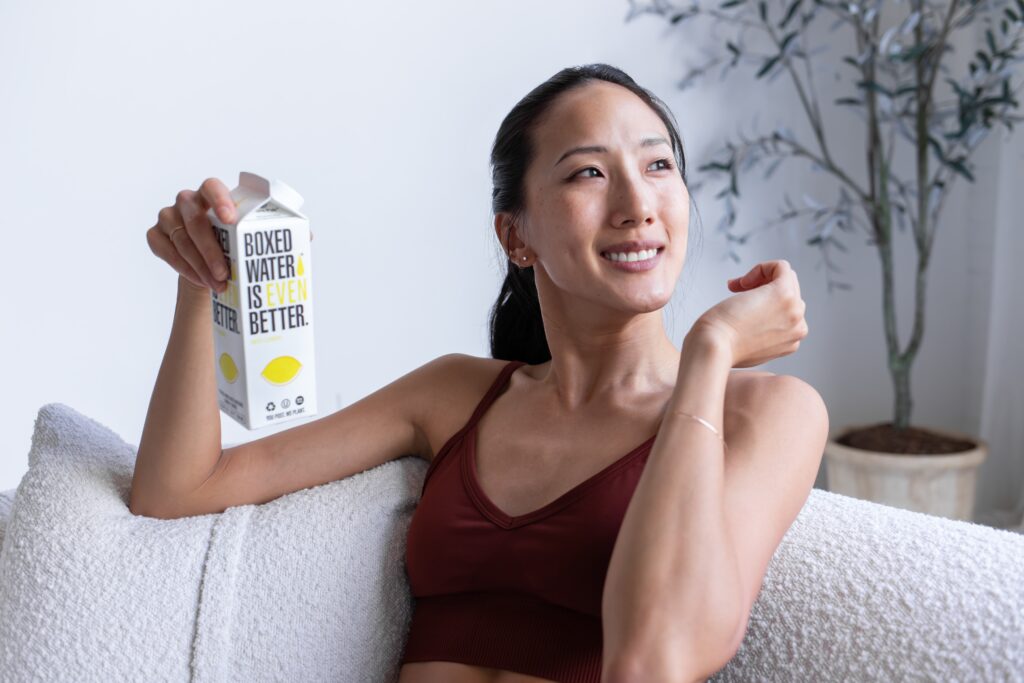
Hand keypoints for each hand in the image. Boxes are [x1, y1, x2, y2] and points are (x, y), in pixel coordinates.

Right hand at [145, 176, 316, 292]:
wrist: (213, 267)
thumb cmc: (238, 247)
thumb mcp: (258, 238)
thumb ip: (277, 232)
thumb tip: (307, 236)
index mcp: (213, 193)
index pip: (212, 186)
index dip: (220, 200)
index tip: (230, 219)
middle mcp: (188, 201)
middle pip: (194, 219)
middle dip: (210, 249)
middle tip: (224, 273)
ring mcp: (169, 216)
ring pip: (179, 238)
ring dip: (199, 264)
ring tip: (218, 284)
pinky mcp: (156, 235)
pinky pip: (163, 249)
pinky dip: (182, 266)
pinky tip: (199, 279)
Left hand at [690, 259, 807, 368]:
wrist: (715, 347)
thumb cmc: (721, 346)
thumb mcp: (750, 345)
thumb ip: (764, 333)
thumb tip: (760, 313)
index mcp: (792, 341)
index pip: (788, 309)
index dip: (765, 303)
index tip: (742, 306)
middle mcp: (798, 327)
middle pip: (790, 293)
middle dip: (761, 288)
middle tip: (736, 292)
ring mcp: (794, 310)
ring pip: (786, 279)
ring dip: (759, 279)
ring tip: (737, 288)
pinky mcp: (784, 293)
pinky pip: (781, 267)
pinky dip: (761, 268)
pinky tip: (743, 281)